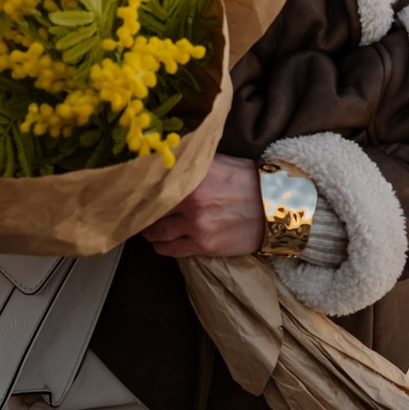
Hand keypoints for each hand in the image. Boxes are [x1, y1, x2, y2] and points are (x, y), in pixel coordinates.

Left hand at [143, 154, 265, 259]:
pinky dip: (163, 246)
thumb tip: (166, 159)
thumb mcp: (217, 162)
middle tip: (137, 211)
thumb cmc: (247, 179)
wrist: (277, 205)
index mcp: (192, 176)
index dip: (139, 189)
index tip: (131, 191)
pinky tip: (162, 241)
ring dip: (149, 231)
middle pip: (150, 209)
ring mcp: (196, 225)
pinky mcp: (204, 245)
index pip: (152, 184)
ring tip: (149, 228)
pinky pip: (171, 250)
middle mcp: (190, 201)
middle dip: (142, 211)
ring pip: (156, 233)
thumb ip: (190, 163)